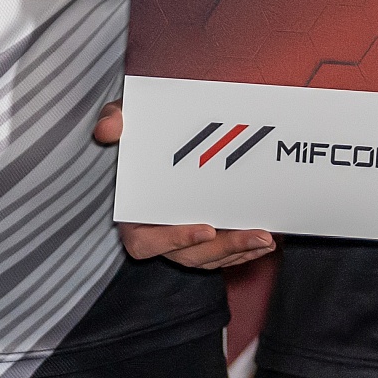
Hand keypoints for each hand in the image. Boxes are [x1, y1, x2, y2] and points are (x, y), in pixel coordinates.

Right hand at [93, 101, 275, 271]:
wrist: (165, 136)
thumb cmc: (141, 134)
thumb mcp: (124, 120)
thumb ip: (115, 120)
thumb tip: (109, 129)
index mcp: (134, 216)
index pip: (144, 243)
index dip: (173, 241)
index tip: (205, 229)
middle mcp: (160, 233)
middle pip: (189, 255)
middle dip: (224, 248)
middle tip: (255, 234)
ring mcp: (184, 239)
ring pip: (211, 257)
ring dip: (240, 251)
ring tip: (267, 238)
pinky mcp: (206, 238)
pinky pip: (224, 254)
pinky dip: (245, 249)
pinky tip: (268, 239)